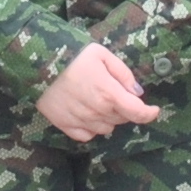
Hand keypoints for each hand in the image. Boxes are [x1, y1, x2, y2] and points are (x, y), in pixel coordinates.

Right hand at [35, 42, 159, 142]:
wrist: (37, 62)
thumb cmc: (72, 54)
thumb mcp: (102, 54)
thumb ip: (123, 73)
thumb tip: (137, 92)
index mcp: (109, 94)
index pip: (137, 112)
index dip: (149, 113)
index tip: (154, 110)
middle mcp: (97, 112)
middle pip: (122, 119)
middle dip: (124, 108)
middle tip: (115, 93)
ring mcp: (81, 121)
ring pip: (106, 129)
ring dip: (108, 118)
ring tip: (98, 101)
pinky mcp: (65, 126)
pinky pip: (87, 136)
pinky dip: (91, 128)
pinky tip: (86, 113)